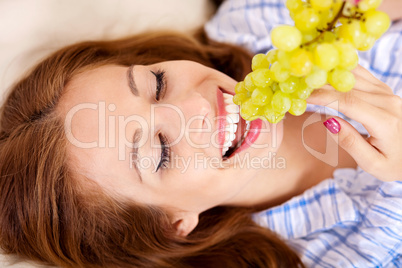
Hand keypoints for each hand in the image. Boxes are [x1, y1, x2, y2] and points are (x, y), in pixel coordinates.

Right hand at [307, 65, 401, 181]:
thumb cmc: (395, 163)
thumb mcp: (373, 164)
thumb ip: (351, 142)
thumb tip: (329, 121)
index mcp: (385, 121)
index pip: (348, 102)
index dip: (322, 97)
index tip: (301, 97)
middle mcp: (388, 102)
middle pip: (347, 87)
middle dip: (320, 86)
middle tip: (297, 88)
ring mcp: (387, 92)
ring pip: (352, 76)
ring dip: (328, 77)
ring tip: (307, 81)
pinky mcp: (383, 88)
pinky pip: (359, 74)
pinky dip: (340, 73)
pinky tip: (324, 76)